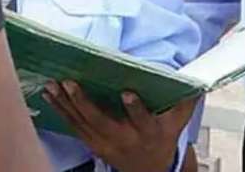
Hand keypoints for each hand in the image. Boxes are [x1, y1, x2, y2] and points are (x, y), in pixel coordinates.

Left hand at [44, 80, 198, 171]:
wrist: (148, 170)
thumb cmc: (162, 138)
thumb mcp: (177, 123)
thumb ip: (184, 102)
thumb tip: (195, 81)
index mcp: (148, 132)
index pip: (143, 121)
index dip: (136, 109)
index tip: (127, 92)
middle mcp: (124, 139)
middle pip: (102, 122)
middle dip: (84, 103)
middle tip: (70, 83)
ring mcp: (105, 144)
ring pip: (82, 124)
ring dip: (65, 104)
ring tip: (52, 85)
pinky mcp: (92, 143)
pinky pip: (73, 127)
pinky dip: (60, 111)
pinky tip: (48, 95)